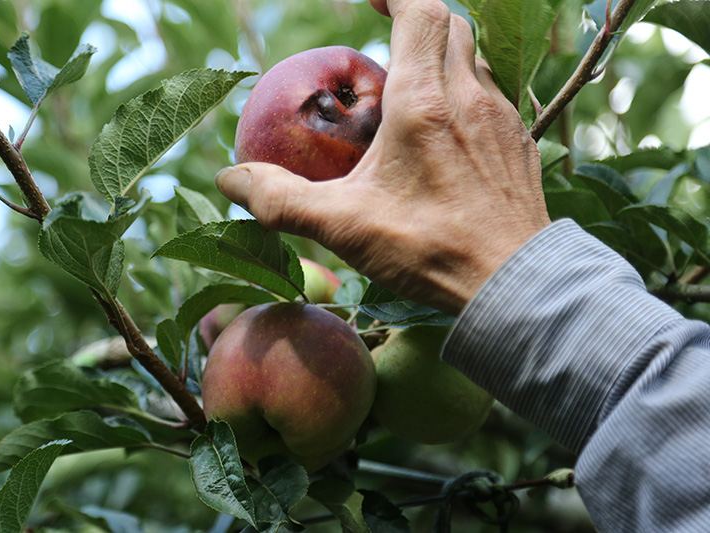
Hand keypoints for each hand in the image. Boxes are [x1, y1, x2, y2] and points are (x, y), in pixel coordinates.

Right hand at [216, 0, 549, 313]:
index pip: (421, 10)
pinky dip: (465, 93)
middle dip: (418, 19)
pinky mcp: (521, 145)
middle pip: (453, 24)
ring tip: (411, 86)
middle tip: (384, 36)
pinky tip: (447, 134)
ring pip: (476, 59)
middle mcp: (471, 96)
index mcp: (425, 101)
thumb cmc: (430, 250)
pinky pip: (493, 96)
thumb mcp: (345, 228)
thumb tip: (229, 180)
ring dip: (443, 57)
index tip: (370, 0)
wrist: (515, 285)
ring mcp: (503, 119)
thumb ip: (282, 202)